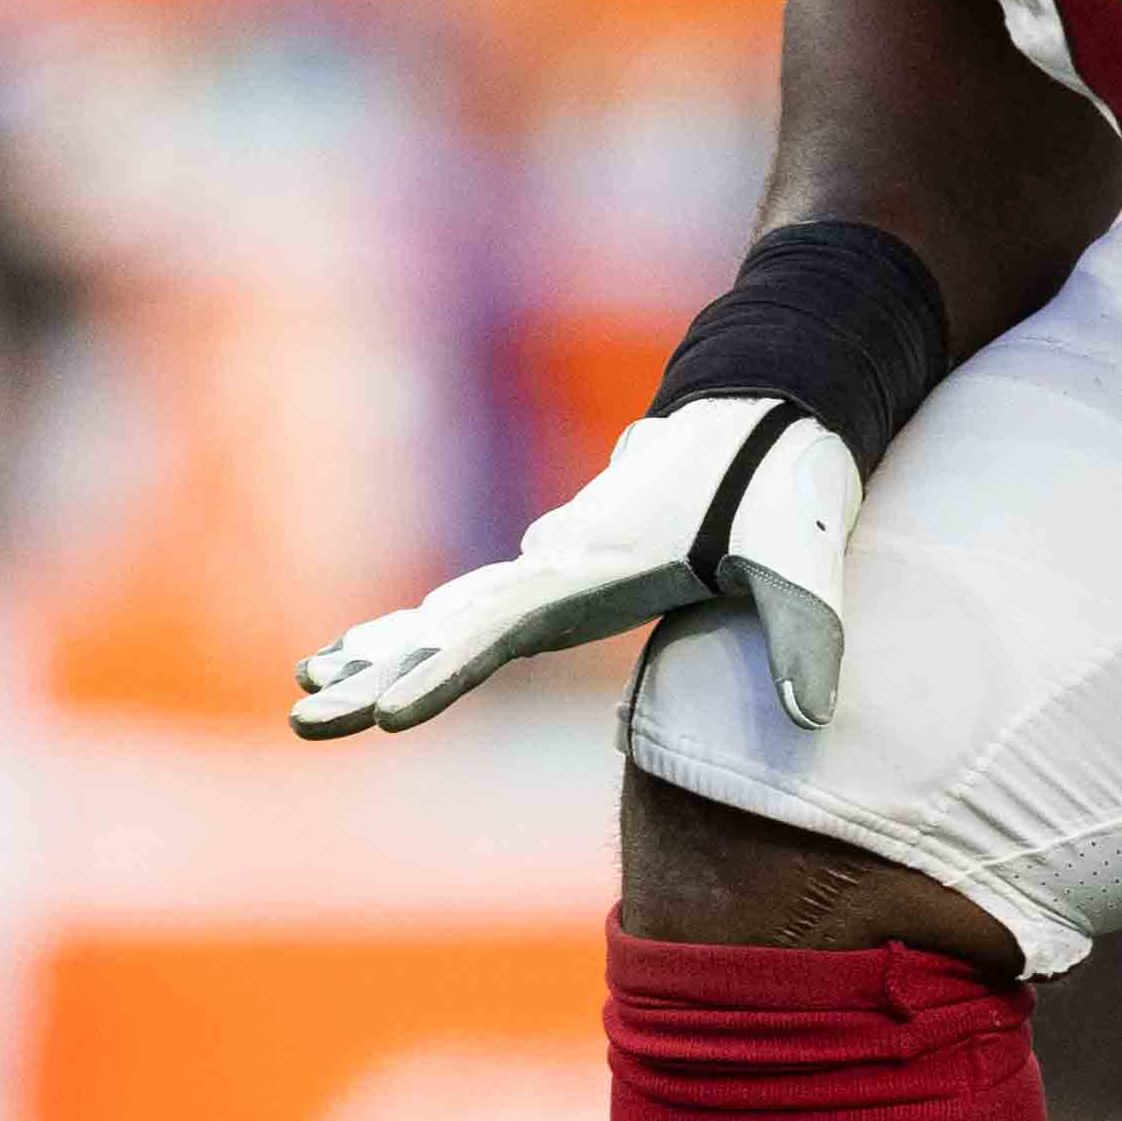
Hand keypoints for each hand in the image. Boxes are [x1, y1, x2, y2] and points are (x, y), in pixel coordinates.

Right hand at [290, 389, 859, 737]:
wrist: (768, 399)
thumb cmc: (784, 478)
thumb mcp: (804, 557)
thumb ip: (805, 637)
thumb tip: (816, 721)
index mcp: (598, 565)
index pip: (504, 630)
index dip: (445, 673)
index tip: (389, 713)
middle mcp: (558, 562)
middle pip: (448, 626)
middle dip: (375, 676)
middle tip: (305, 721)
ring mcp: (554, 558)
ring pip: (448, 613)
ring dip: (379, 654)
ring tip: (307, 694)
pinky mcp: (566, 562)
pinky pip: (477, 605)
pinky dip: (418, 631)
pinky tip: (369, 651)